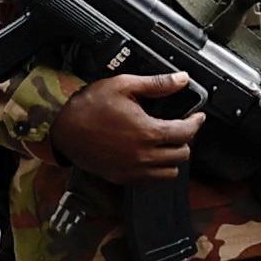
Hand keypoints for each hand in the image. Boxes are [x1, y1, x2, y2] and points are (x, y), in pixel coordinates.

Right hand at [45, 69, 201, 182]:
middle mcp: (144, 156)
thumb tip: (182, 79)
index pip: (186, 133)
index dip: (196, 123)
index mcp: (148, 132)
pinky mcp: (122, 178)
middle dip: (185, 139)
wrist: (63, 127)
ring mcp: (133, 170)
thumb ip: (157, 84)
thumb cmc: (90, 106)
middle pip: (181, 155)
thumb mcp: (124, 85)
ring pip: (169, 172)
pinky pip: (151, 181)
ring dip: (173, 158)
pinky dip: (157, 170)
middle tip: (179, 127)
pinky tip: (151, 156)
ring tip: (166, 143)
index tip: (197, 116)